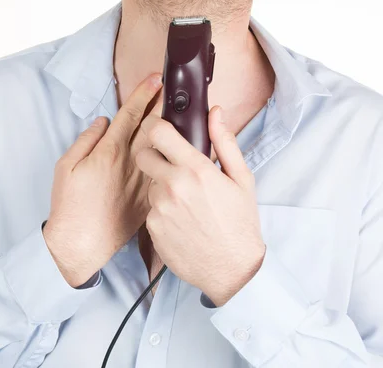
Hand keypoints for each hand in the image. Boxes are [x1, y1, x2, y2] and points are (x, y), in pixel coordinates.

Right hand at [43, 73, 163, 287]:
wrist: (82, 244)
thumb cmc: (71, 205)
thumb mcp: (66, 167)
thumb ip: (86, 140)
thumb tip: (102, 122)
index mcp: (110, 151)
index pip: (131, 114)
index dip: (144, 93)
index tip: (156, 79)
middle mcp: (131, 163)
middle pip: (153, 127)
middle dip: (164, 105)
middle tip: (176, 90)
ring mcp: (144, 180)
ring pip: (165, 148)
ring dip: (173, 130)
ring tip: (183, 115)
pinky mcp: (149, 198)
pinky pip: (166, 173)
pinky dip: (175, 160)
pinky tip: (183, 152)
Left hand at [134, 104, 265, 306]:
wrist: (232, 270)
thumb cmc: (240, 223)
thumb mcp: (241, 178)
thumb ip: (225, 142)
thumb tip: (216, 114)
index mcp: (195, 170)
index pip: (158, 133)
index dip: (155, 125)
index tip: (158, 126)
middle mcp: (172, 187)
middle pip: (143, 155)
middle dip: (154, 155)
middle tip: (172, 164)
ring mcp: (159, 209)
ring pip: (149, 184)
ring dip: (161, 186)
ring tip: (185, 200)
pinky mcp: (152, 229)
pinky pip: (151, 209)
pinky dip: (162, 210)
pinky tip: (181, 219)